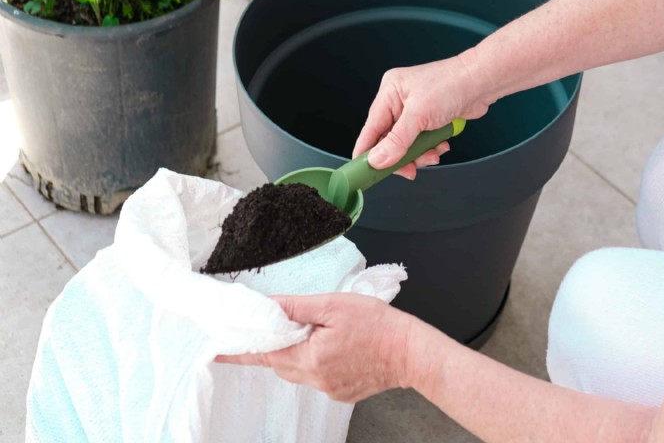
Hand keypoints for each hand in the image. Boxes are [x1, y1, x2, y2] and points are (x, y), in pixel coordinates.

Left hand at [216, 293, 414, 402]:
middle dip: (276, 345)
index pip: (263, 354)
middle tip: (277, 327)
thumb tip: (268, 306)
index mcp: (309, 358)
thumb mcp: (334, 306)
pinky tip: (337, 348)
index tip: (216, 350)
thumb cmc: (377, 325)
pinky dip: (318, 362)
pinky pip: (318, 377)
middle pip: (280, 363)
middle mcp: (314, 379)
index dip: (239, 350)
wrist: (411, 352)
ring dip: (299, 352)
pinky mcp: (341, 392)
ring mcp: (329, 389)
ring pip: (299, 370)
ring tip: (319, 333)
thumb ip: (297, 307)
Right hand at [353, 51, 492, 179]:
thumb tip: (377, 160)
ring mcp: (415, 111)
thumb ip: (397, 141)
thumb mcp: (419, 116)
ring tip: (433, 153)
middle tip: (410, 169)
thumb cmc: (452, 84)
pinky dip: (431, 148)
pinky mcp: (430, 120)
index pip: (371, 129)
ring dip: (420, 154)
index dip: (368, 152)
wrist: (483, 81)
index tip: (366, 172)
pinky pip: (423, 142)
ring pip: (407, 145)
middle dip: (402, 156)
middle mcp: (399, 102)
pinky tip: (441, 145)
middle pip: (389, 141)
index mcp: (389, 93)